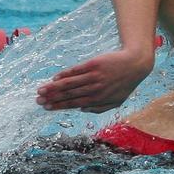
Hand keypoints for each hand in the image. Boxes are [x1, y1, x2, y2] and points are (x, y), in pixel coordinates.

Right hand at [36, 49, 153, 112]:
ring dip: (54, 87)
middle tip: (38, 100)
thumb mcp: (116, 101)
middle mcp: (95, 89)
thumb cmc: (125, 84)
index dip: (59, 106)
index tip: (47, 107)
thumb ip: (100, 108)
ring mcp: (94, 76)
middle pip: (69, 94)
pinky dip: (65, 74)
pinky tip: (56, 77)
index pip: (74, 104)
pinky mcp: (94, 64)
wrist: (135, 64)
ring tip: (42, 90)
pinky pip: (77, 70)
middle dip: (52, 98)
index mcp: (99, 99)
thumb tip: (82, 109)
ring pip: (71, 83)